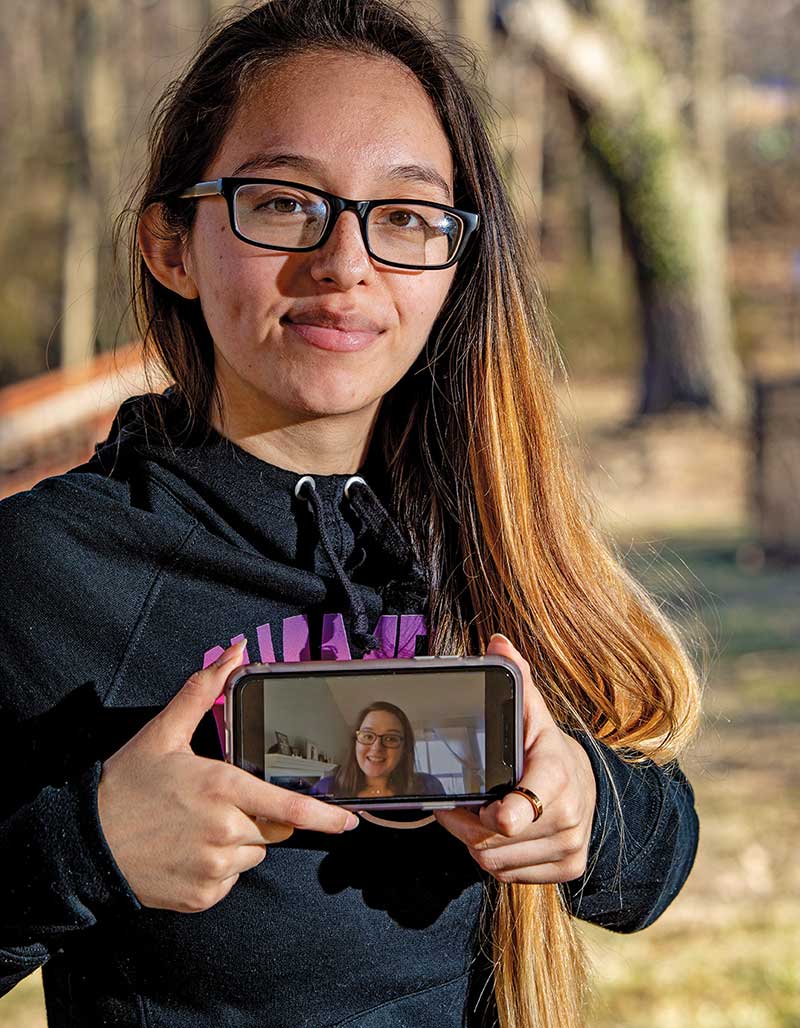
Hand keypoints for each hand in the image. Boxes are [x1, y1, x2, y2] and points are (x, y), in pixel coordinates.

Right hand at [97, 639, 358, 911]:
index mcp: (222, 788)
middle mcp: (224, 831)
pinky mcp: (203, 896)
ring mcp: (214, 868)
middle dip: (256, 815)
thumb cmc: (126, 785)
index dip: (324, 816)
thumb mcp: (164, 732)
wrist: (85, 843)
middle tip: (213, 804)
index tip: (349, 821)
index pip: (288, 808)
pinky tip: (188, 851)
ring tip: (195, 828)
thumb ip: (203, 689)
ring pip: (253, 854)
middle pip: (272, 828)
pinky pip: (231, 879)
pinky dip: (219, 867)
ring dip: (237, 842)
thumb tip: (235, 651)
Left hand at [434, 634, 595, 883]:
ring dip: (476, 842)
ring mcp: (570, 846)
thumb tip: (498, 642)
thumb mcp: (533, 715)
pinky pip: (509, 876)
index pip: (527, 805)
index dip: (503, 815)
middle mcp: (569, 815)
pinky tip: (497, 836)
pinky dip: (495, 859)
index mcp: (555, 773)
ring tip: (476, 816)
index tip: (489, 812)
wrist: (588, 787)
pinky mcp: (568, 870)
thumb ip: (516, 680)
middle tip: (457, 804)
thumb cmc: (547, 750)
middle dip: (466, 823)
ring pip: (496, 861)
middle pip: (495, 839)